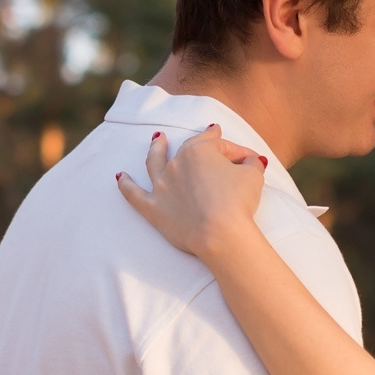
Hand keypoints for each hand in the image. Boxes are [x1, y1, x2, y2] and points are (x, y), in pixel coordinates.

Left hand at [116, 126, 267, 259]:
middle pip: (190, 152)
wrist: (220, 234)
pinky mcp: (153, 208)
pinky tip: (120, 177)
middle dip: (203, 147)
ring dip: (156, 149)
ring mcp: (161, 186)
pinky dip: (126, 185)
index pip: (217, 144)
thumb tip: (251, 160)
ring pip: (154, 162)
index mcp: (198, 151)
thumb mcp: (253, 176)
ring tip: (157, 140)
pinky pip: (133, 194)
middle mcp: (176, 164)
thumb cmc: (238, 202)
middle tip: (210, 140)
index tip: (247, 158)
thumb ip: (250, 162)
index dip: (235, 150)